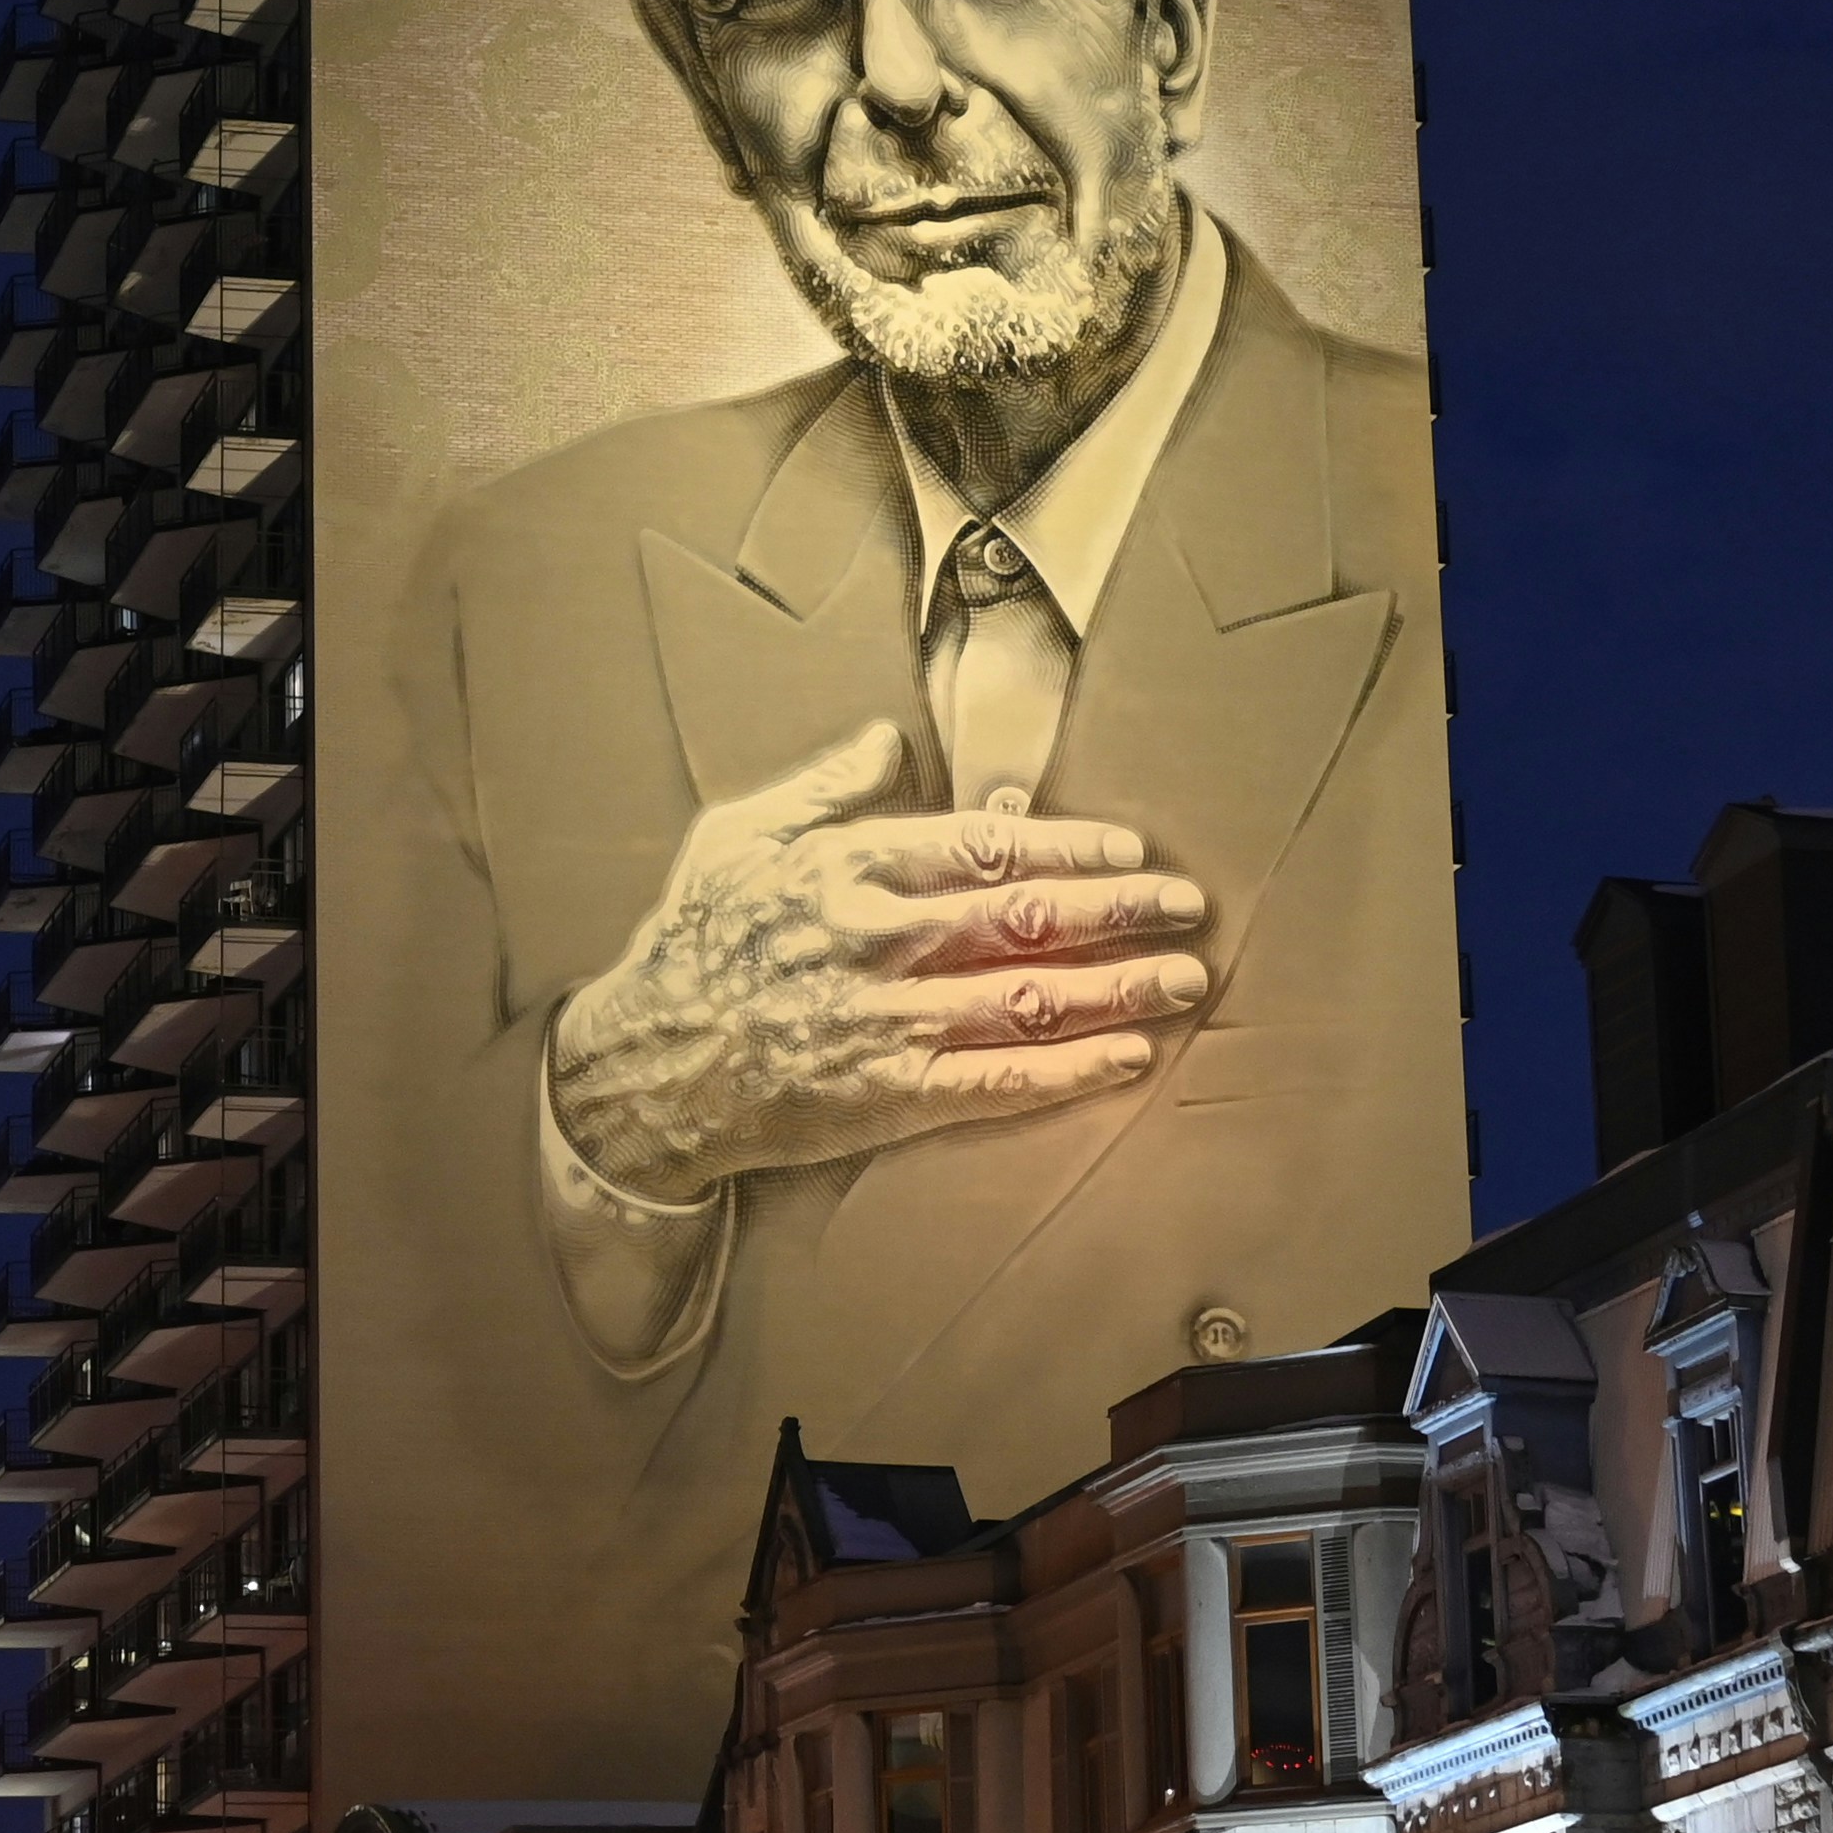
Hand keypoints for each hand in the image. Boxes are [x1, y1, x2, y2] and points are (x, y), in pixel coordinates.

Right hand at [546, 719, 1210, 1204]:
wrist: (643, 1069)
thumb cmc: (690, 945)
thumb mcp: (737, 837)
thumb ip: (821, 786)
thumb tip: (887, 736)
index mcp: (851, 868)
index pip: (987, 846)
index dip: (1071, 844)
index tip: (1131, 848)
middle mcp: (881, 939)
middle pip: (1028, 917)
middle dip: (1121, 909)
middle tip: (1189, 907)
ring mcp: (889, 1021)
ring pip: (1029, 998)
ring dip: (1119, 987)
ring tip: (1185, 978)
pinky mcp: (887, 1096)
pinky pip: (998, 1083)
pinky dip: (1069, 1071)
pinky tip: (1127, 1058)